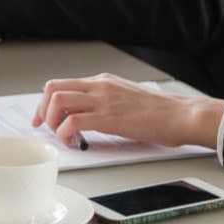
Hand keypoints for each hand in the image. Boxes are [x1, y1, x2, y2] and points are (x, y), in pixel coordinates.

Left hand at [29, 73, 223, 149]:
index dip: (45, 103)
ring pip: (58, 101)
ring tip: (64, 136)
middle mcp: (99, 86)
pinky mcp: (109, 118)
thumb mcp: (125, 97)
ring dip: (53, 122)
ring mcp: (103, 100)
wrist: (181, 115)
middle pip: (53, 89)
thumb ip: (105, 101)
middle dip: (43, 110)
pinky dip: (66, 134)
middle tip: (47, 128)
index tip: (41, 118)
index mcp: (102, 81)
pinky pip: (73, 122)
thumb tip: (86, 115)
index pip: (61, 84)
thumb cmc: (159, 111)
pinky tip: (75, 142)